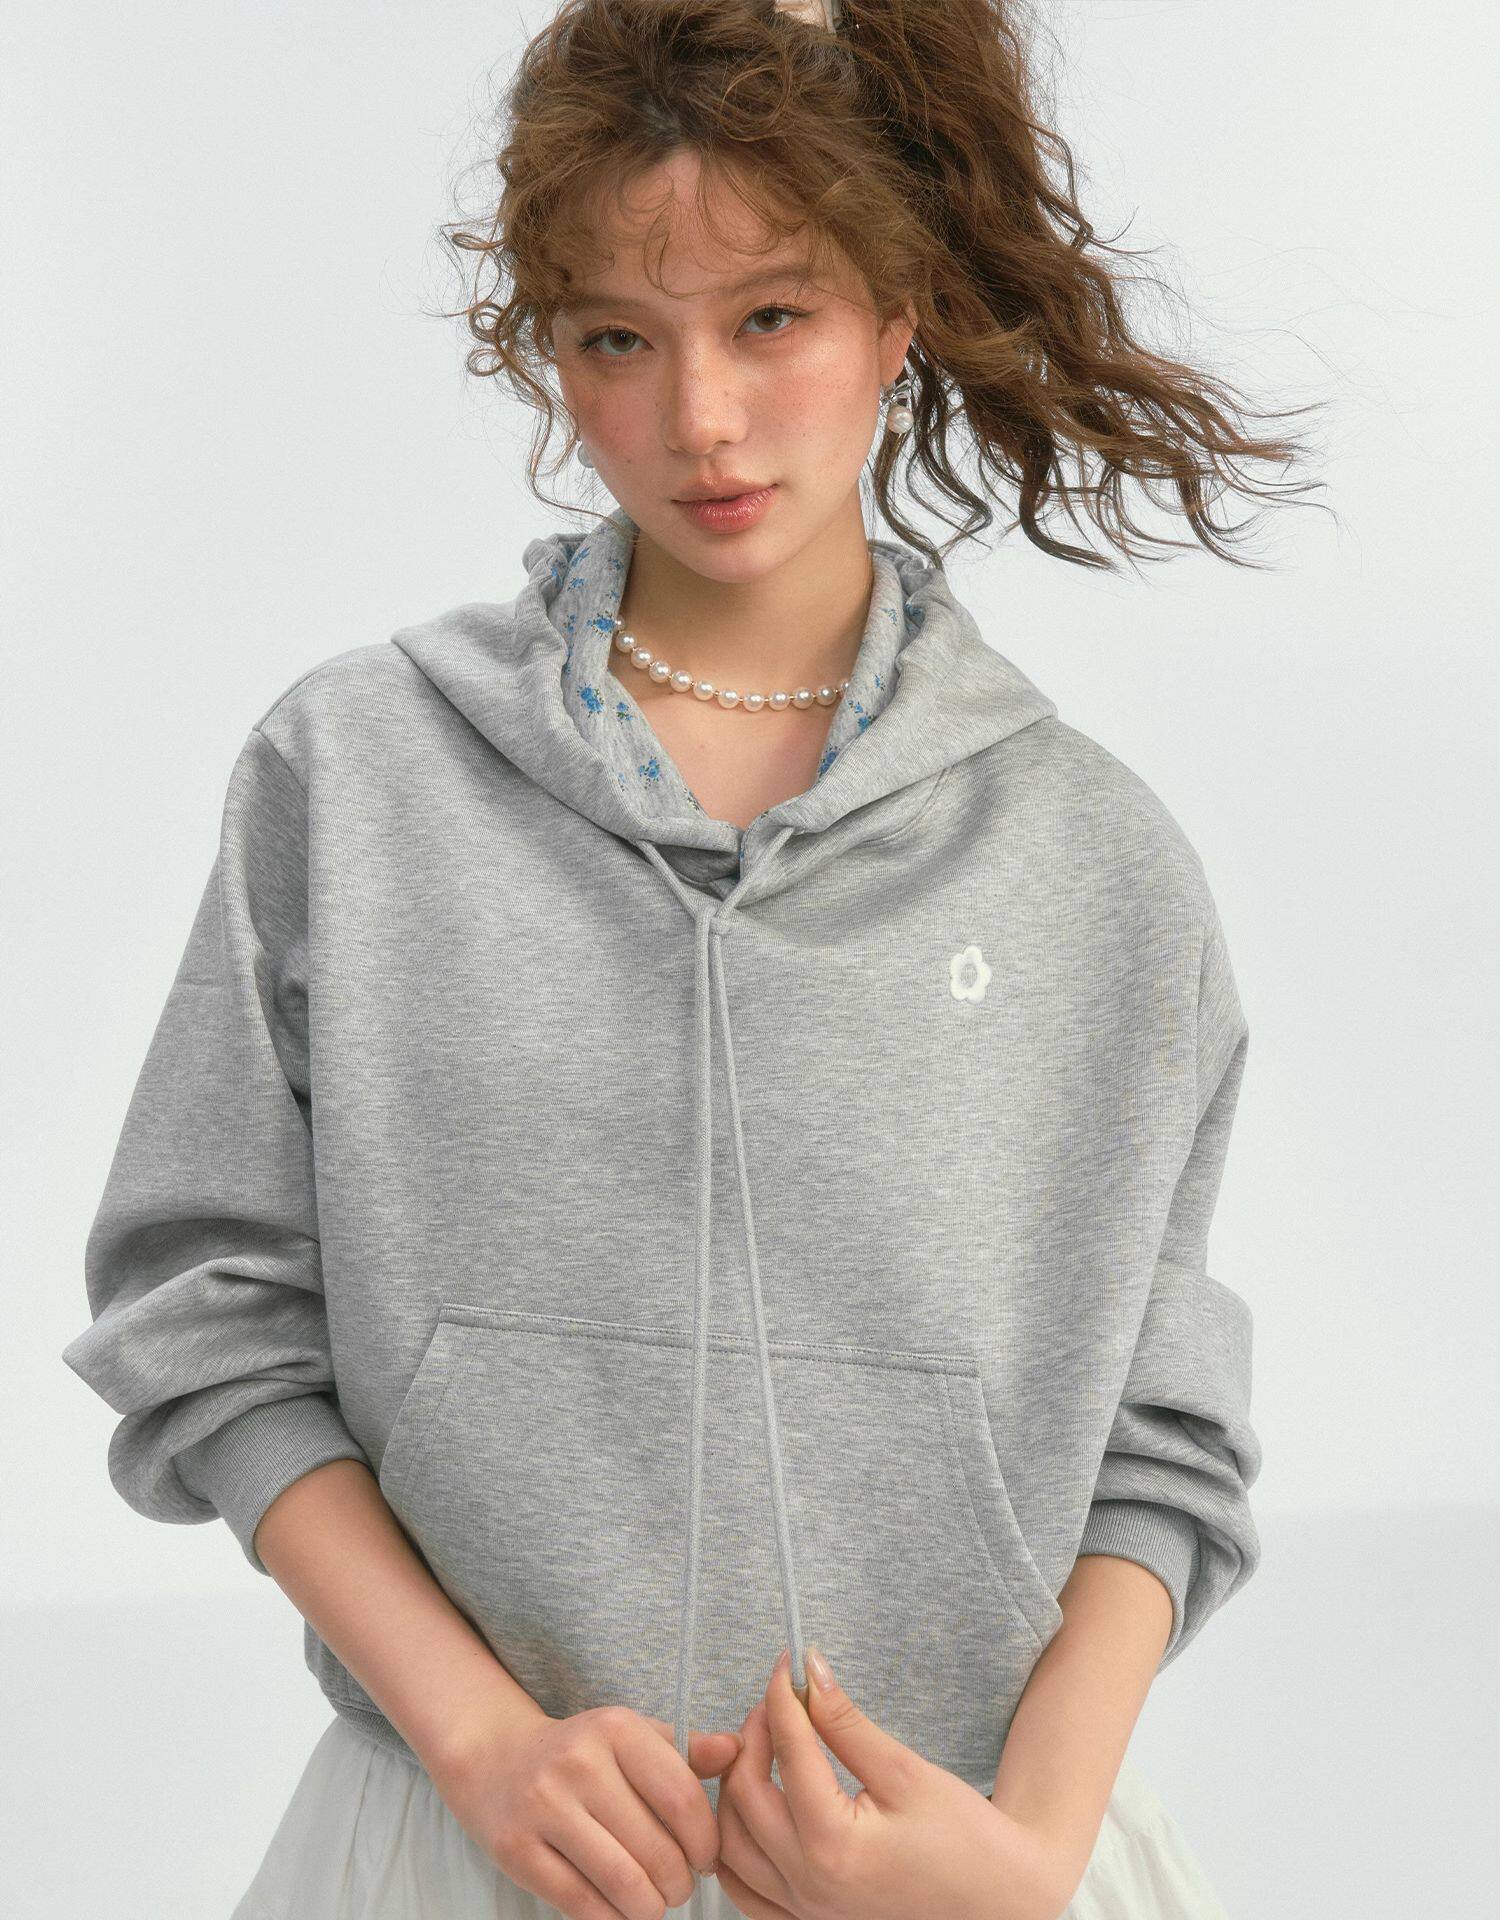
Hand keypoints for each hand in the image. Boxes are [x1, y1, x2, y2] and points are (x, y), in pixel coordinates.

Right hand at [429, 1699, 742, 1919]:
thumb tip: (735, 1749)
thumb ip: (686, 1749)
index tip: (708, 1859)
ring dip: (651, 1907)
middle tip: (680, 1887)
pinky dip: (611, 1918)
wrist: (494, 1759)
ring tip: (654, 1902)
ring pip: (623, 1883)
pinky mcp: (517, 1849)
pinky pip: (581, 1904)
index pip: (682, 1798)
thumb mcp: (631, 1736)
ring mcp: (544, 1806)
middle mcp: (579, 1762)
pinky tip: (620, 1910)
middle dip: (680, 1883)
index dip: (706, 1841)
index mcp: (616, 1728)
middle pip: (656, 1850)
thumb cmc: (580, 1752)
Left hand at [713, 1648, 1078, 1919]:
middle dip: (752, 1738)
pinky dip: (733, 1848)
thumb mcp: (906, 1771)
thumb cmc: (964, 1840)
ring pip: (730, 1846)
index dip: (782, 1697)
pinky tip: (752, 1812)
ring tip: (762, 1750)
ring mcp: (803, 1912)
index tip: (787, 1664)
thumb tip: (810, 1670)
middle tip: (777, 1704)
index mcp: (835, 1846)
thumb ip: (847, 1723)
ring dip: (733, 1791)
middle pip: (744, 1797)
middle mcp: (809, 1885)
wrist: (997, 1901)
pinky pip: (743, 1890)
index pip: (789, 1752)